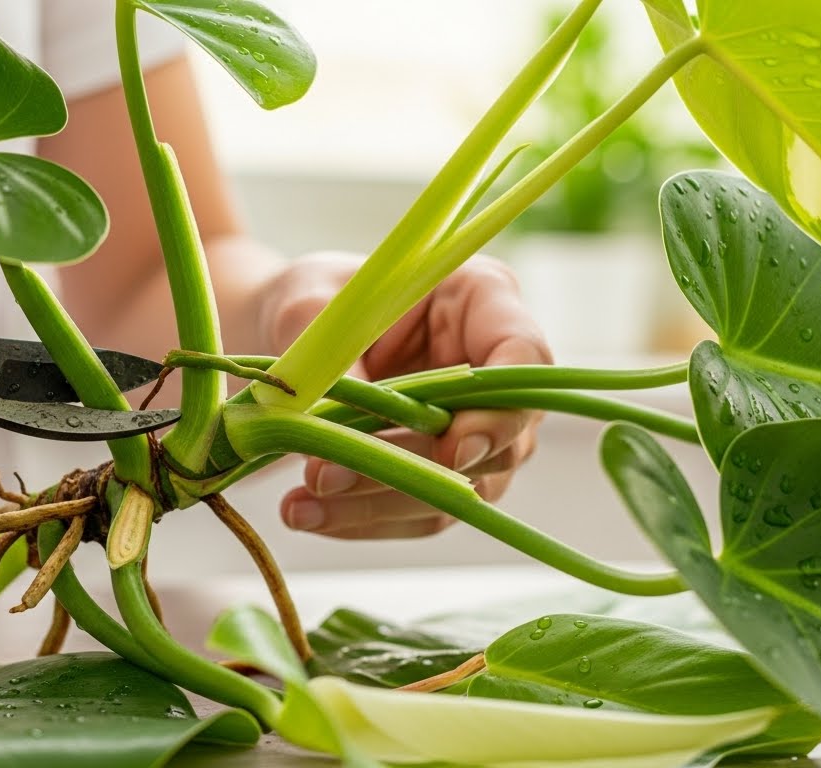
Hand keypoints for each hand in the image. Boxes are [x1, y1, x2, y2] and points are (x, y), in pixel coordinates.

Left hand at [258, 252, 551, 538]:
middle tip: (327, 476)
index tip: (455, 450)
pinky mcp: (443, 470)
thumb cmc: (316, 296)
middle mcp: (493, 368)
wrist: (296, 333)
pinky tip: (308, 513)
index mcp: (481, 298)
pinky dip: (360, 519)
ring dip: (376, 506)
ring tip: (300, 506)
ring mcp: (476, 426)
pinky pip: (418, 509)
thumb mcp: (308, 306)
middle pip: (494, 440)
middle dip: (415, 470)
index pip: (525, 358)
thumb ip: (331, 357)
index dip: (500, 412)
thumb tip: (328, 426)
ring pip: (456, 488)